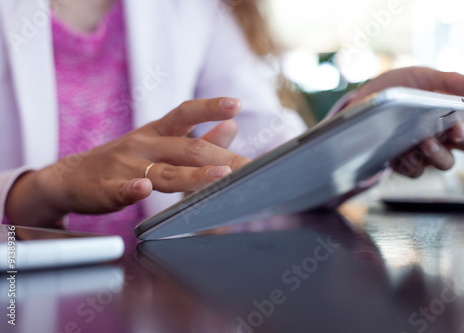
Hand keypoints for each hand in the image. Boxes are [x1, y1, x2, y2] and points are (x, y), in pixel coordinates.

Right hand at [5, 98, 250, 226]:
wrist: (72, 176)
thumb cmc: (125, 160)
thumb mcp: (159, 143)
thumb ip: (198, 139)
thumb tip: (232, 126)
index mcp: (157, 131)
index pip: (185, 113)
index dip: (210, 107)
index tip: (235, 104)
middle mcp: (144, 144)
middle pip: (186, 149)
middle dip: (221, 158)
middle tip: (249, 167)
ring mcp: (125, 165)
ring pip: (163, 171)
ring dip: (193, 174)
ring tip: (220, 175)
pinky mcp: (107, 188)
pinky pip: (121, 188)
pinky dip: (133, 189)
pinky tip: (143, 188)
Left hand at [349, 67, 463, 176]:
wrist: (362, 99)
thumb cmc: (398, 87)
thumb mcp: (421, 77)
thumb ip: (449, 81)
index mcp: (458, 113)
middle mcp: (447, 135)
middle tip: (455, 130)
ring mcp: (428, 151)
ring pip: (446, 163)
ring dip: (439, 154)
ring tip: (426, 142)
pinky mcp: (406, 162)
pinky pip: (416, 171)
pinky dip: (413, 164)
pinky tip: (405, 155)